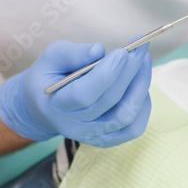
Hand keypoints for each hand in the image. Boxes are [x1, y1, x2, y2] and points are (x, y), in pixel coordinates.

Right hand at [0, 40, 151, 146]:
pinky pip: (133, 128)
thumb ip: (74, 53)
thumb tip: (99, 50)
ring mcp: (91, 135)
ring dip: (140, 86)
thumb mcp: (52, 57)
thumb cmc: (49, 76)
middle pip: (110, 101)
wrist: (43, 107)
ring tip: (143, 61)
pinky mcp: (107, 139)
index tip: (123, 52)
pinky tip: (141, 84)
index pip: (84, 94)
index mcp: (56, 104)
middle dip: (130, 71)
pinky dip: (143, 106)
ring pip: (126, 116)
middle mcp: (74, 125)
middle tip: (140, 48)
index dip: (106, 74)